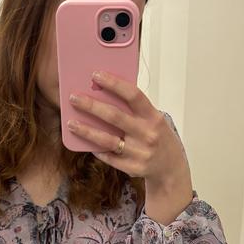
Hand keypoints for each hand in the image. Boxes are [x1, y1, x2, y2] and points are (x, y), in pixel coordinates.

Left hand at [67, 69, 191, 190]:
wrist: (171, 167)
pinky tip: (85, 143)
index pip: (133, 95)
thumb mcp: (153, 119)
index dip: (114, 84)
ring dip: (86, 131)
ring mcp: (140, 153)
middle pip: (115, 117)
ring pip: (107, 140)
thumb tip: (103, 93)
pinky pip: (108, 157)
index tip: (96, 74)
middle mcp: (147, 134)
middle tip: (74, 98)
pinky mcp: (133, 168)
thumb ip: (133, 109)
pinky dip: (96, 149)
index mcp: (153, 117)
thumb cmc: (157, 136)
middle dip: (91, 106)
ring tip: (71, 123)